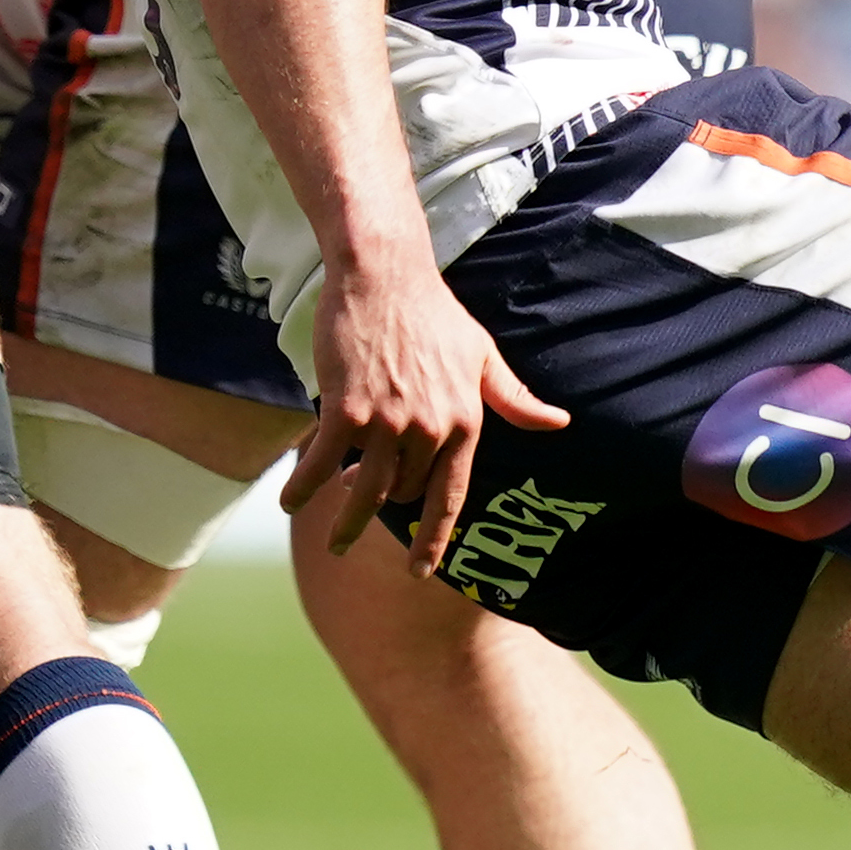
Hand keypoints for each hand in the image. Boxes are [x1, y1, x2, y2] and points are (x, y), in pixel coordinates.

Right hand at [283, 245, 568, 571]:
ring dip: (345, 522)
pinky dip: (305, 488)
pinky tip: (291, 503)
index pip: (450, 498)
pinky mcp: (347, 410)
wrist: (386, 277)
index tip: (419, 572)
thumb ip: (514, 398)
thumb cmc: (436, 315)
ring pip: (365, 491)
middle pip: (403, 493)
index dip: (433, 541)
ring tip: (334, 541)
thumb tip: (559, 423)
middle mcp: (430, 429)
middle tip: (364, 500)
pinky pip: (323, 464)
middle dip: (385, 503)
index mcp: (466, 422)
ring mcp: (388, 422)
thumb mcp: (484, 357)